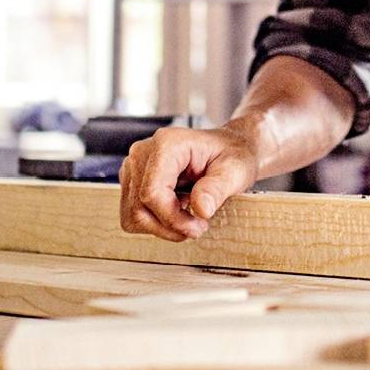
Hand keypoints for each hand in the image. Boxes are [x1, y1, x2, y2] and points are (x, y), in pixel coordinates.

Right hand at [118, 124, 258, 240]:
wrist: (227, 149)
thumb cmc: (232, 155)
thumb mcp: (236, 170)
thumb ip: (217, 188)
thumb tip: (201, 209)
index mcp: (167, 144)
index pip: (151, 193)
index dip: (172, 218)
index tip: (198, 226)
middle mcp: (143, 152)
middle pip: (139, 207)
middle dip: (169, 225)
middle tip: (197, 226)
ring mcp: (134, 166)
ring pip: (133, 214)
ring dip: (162, 226)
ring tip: (189, 216)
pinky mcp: (132, 180)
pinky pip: (134, 213)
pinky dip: (156, 221)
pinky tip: (177, 209)